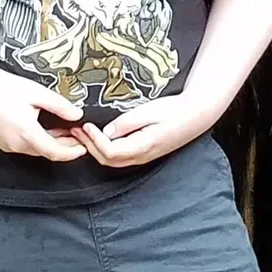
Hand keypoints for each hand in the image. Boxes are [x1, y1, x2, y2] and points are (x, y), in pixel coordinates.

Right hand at [0, 68, 87, 161]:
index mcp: (26, 133)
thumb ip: (60, 106)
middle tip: (77, 135)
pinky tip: (44, 130)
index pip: (55, 152)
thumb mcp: (37, 93)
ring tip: (64, 130)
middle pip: (46, 152)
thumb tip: (77, 115)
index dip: (72, 152)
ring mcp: (6, 145)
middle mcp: (15, 144)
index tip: (83, 148)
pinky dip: (37, 141)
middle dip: (64, 146)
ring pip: (35, 150)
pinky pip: (24, 146)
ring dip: (51, 143)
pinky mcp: (1, 142)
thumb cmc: (3, 87)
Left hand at [76, 95, 215, 168]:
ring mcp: (142, 156)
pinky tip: (100, 136)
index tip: (84, 125)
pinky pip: (119, 156)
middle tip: (75, 130)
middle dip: (89, 146)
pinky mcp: (143, 152)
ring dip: (95, 148)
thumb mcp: (149, 112)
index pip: (109, 151)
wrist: (195, 115)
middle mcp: (140, 157)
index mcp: (141, 147)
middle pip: (107, 160)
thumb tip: (106, 132)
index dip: (94, 140)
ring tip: (82, 133)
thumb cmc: (174, 111)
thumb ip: (126, 123)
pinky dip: (105, 148)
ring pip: (112, 160)